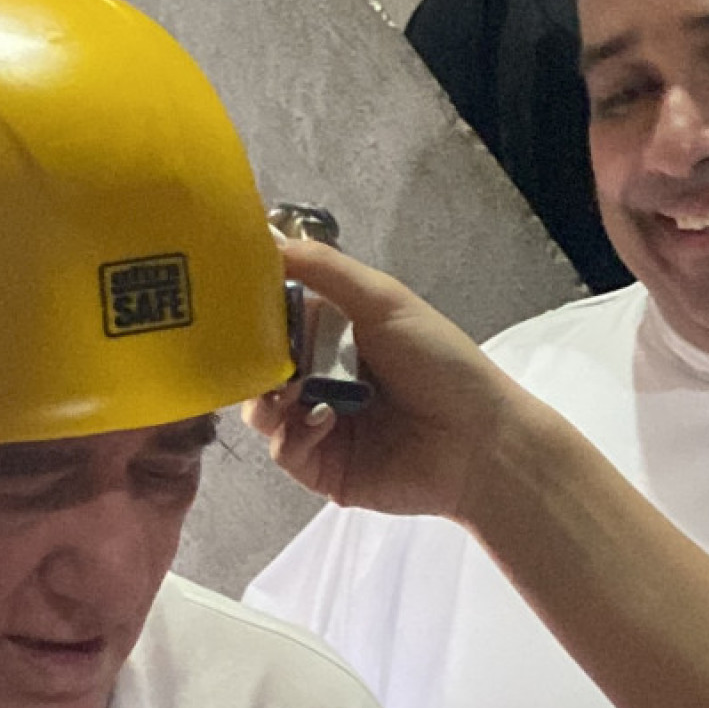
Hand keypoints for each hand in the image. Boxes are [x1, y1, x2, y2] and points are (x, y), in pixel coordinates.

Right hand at [248, 238, 510, 521]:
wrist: (477, 440)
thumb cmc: (438, 362)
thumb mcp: (383, 300)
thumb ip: (323, 269)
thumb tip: (264, 239)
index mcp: (335, 336)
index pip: (276, 321)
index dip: (254, 314)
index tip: (231, 305)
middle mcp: (322, 379)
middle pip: (260, 369)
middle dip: (253, 363)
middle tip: (256, 358)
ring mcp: (318, 426)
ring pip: (262, 411)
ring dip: (269, 399)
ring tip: (292, 392)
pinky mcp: (321, 469)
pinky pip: (283, 451)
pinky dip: (293, 434)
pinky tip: (323, 421)